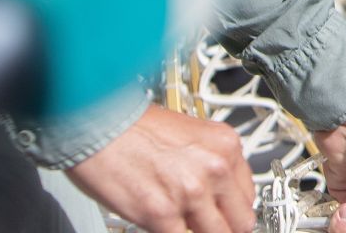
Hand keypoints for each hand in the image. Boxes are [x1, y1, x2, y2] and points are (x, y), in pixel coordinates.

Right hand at [66, 105, 253, 232]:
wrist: (97, 124)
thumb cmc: (134, 127)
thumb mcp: (191, 134)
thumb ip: (210, 163)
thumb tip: (217, 192)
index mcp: (226, 145)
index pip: (248, 195)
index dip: (234, 209)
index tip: (226, 215)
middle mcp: (215, 168)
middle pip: (240, 221)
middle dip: (225, 227)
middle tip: (209, 226)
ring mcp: (191, 193)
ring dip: (199, 232)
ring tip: (182, 223)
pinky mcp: (161, 214)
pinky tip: (165, 227)